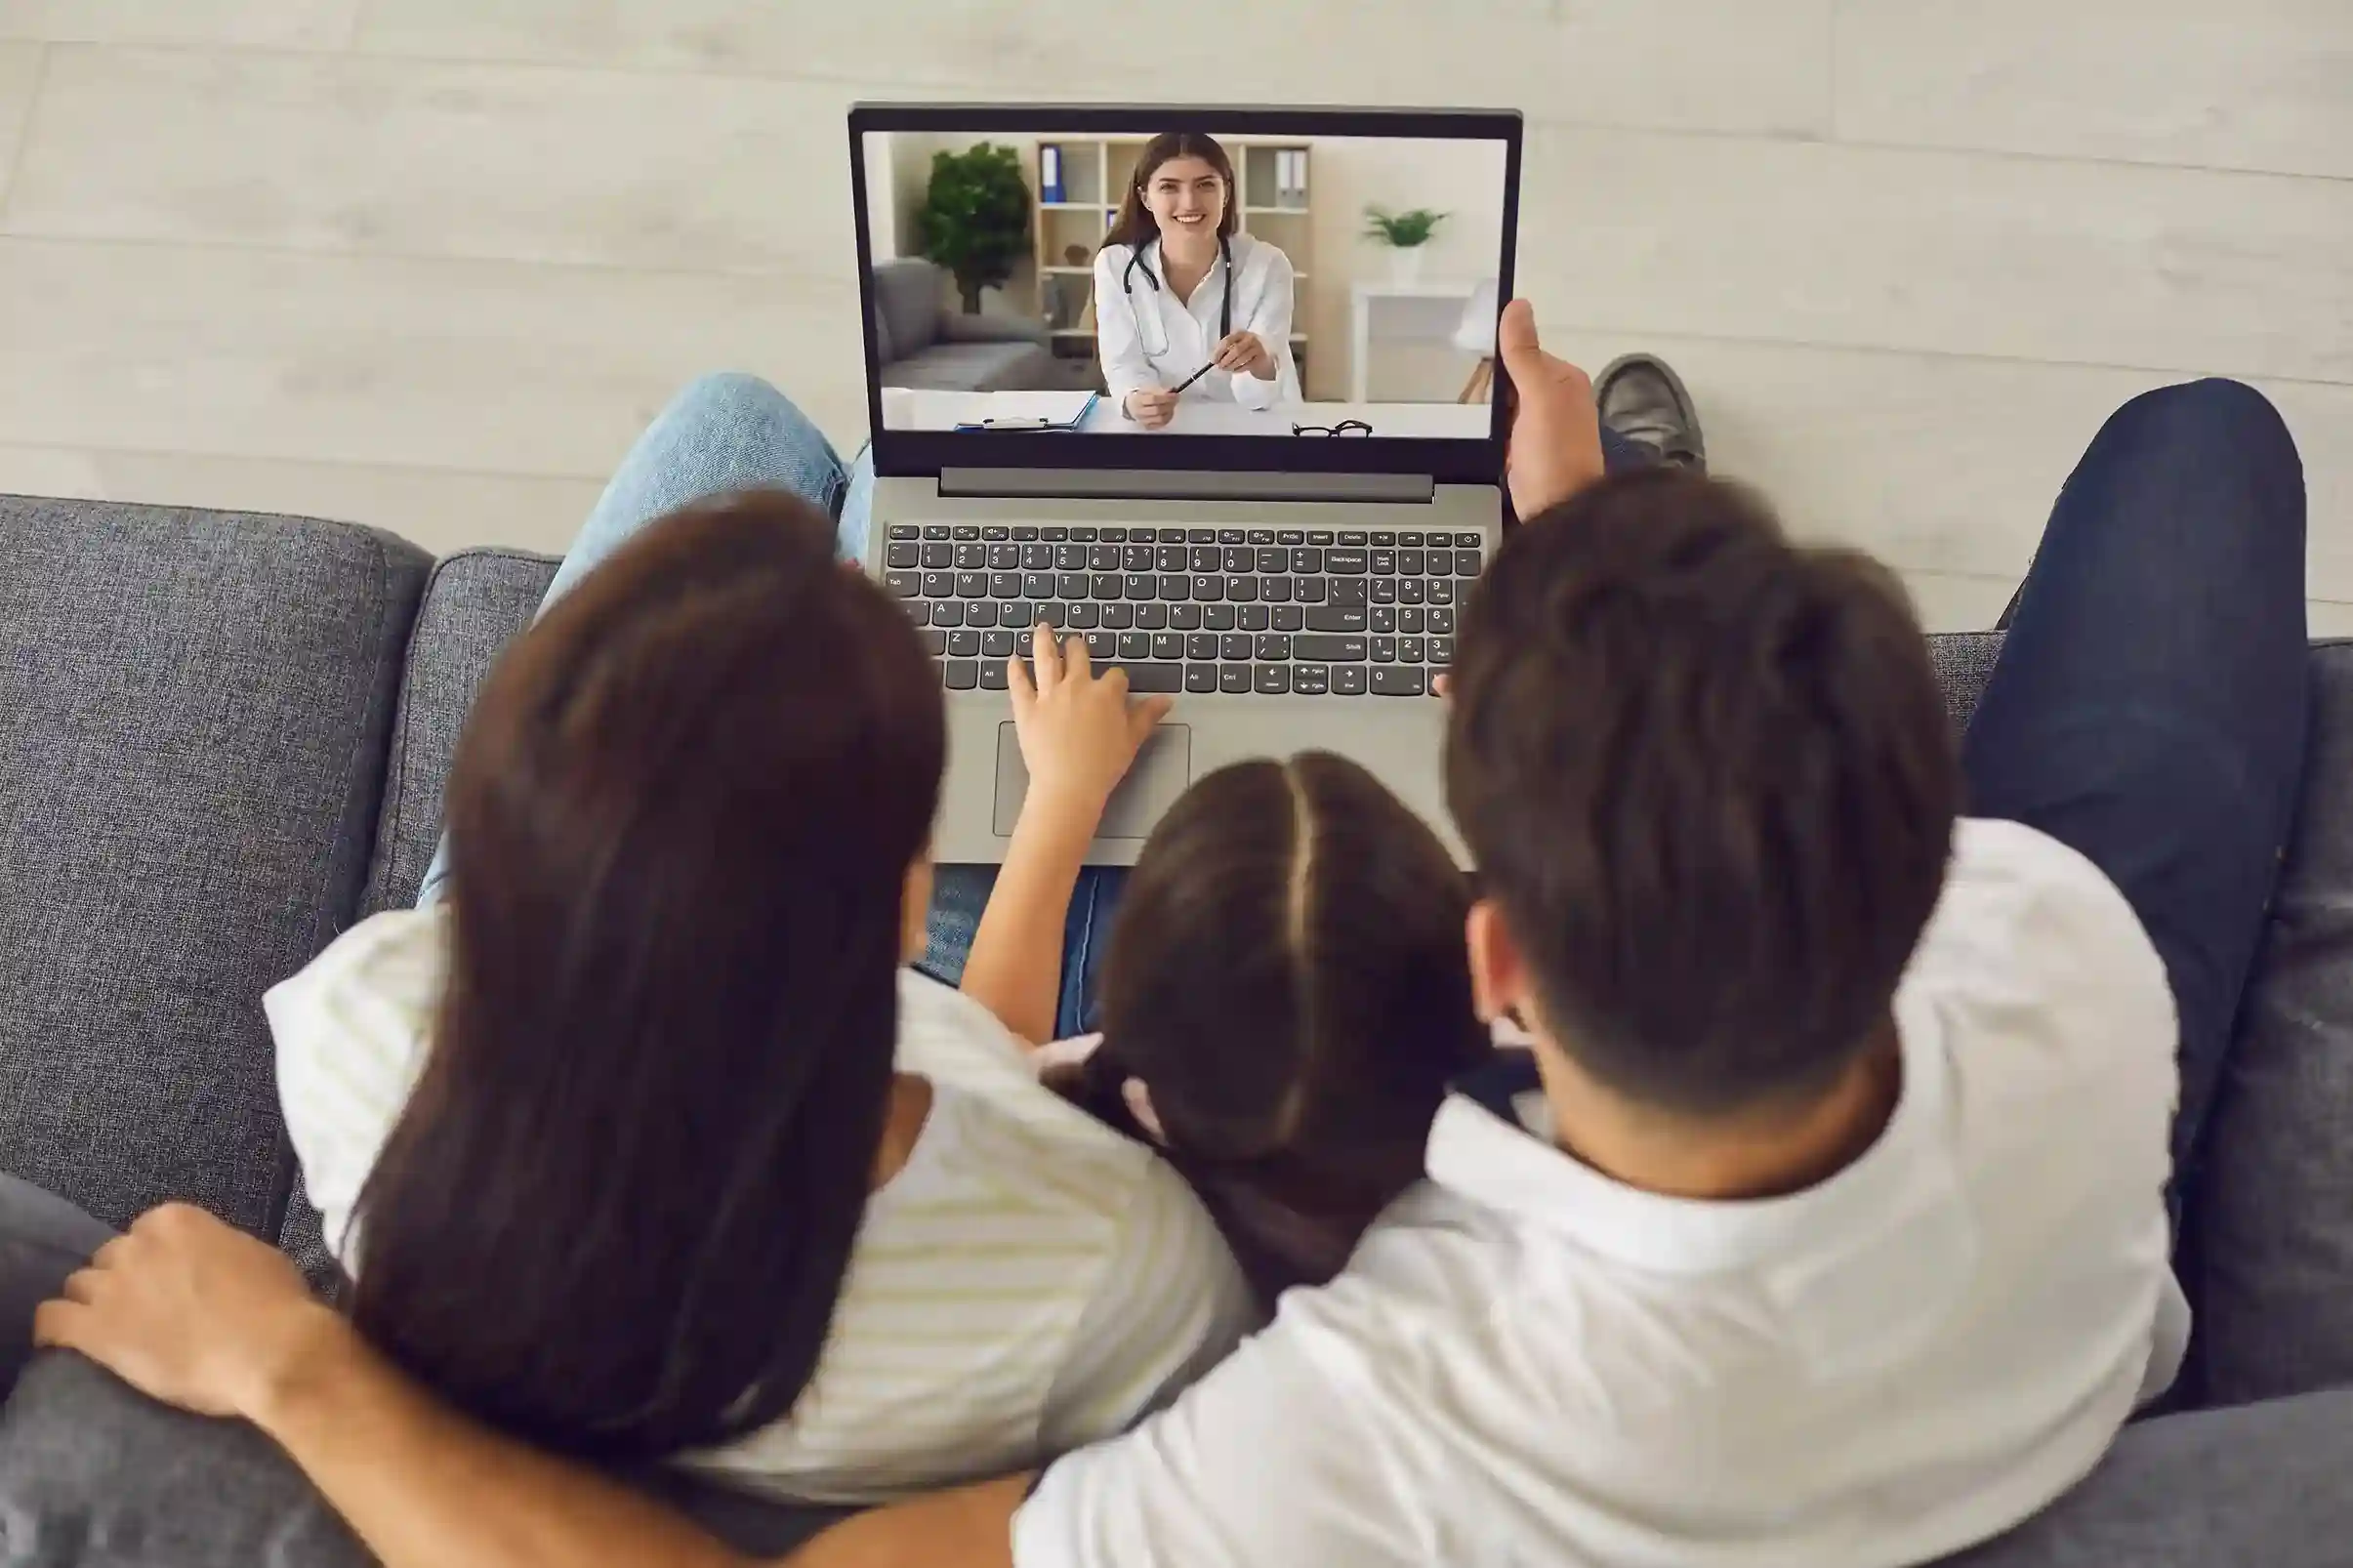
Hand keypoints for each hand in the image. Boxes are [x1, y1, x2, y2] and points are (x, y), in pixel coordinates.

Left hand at [33, 1202, 335, 1421]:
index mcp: (176, 1220)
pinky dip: (55, 1329)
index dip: (155, 1260)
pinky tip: (70, 1341)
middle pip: (109, 1258)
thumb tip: (204, 1262)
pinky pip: (49, 1321)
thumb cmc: (278, 1304)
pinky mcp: (96, 1331)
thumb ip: (216, 1248)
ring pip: (78, 1287)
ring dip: (94, 1305)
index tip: (169, 1281)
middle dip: (123, 1281)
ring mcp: (113, 1288)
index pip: (143, 1232)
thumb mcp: (254, 1254)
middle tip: (147, 1310)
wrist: (271, 1352)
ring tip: (116, 1331)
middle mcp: (136, 1246)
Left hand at [1009, 624, 1171, 823]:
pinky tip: (1013, 659)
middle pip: (1078, 656)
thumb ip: (1147, 715)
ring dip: (1044, 641)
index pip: (1115, 676)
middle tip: (1074, 641)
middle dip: (1077, 647)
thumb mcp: (1132, 740)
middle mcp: (1077, 686)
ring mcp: (1049, 695)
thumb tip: (1167, 699)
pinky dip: (1015, 670)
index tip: (1115, 685)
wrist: (1069, 785)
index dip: (1115, 680)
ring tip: (1042, 628)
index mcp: (1105, 693)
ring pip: (1046, 659)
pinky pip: (1019, 683)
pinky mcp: (1026, 708)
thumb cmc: (1104, 765)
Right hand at [1125, 387, 1178, 428]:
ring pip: (1160, 419)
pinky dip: (1167, 418)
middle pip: (1157, 410)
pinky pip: (1161, 424)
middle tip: (1175, 399)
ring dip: (1170, 412)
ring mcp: (1143, 421)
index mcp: (1138, 400)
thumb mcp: (1147, 389)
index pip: (1153, 399)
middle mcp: (1139, 412)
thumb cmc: (1140, 396)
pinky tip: (1168, 412)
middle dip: (1169, 404)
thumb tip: (1170, 391)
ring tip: (1172, 405)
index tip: (1174, 394)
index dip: (1166, 397)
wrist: (1130, 406)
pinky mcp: (1148, 427)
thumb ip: (1159, 390)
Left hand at [1210, 330, 1272, 377]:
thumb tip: (1214, 359)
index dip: (1219, 351)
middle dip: (1225, 360)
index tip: (1213, 360)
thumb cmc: (1247, 353)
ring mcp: (1257, 348)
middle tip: (1220, 367)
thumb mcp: (1236, 347)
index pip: (1227, 340)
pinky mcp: (1261, 359)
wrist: (1265, 360)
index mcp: (1241, 333)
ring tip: (1227, 369)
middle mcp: (1250, 338)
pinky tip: (1235, 370)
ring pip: (1241, 358)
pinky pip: (1246, 365)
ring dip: (1231, 366)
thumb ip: (1226, 350)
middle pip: (1235, 349)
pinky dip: (1238, 369)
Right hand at [1497, 299, 1605, 518]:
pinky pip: (1500, 427)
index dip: (1495, 364)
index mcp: (1563, 378)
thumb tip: (1518, 305)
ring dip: (1486, 414)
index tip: (1481, 383)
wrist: (1557, 513)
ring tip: (1488, 433)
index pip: (1521, 352)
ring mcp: (1541, 424)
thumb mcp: (1539, 398)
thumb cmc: (1554, 455)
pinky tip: (1488, 443)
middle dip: (1488, 392)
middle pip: (1508, 377)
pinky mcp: (1526, 447)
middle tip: (1483, 413)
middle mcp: (1555, 397)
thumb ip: (1525, 353)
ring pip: (1501, 403)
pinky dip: (1490, 432)